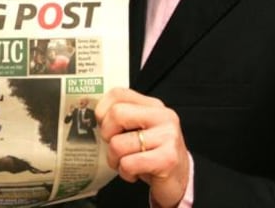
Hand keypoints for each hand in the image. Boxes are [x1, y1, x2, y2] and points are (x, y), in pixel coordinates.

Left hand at [96, 87, 190, 207]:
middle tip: (115, 147)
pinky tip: (135, 173)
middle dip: (107, 135)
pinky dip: (125, 173)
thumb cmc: (152, 154)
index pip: (118, 93)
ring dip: (115, 160)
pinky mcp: (168, 159)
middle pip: (116, 114)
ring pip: (118, 143)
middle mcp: (163, 116)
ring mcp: (168, 136)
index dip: (103, 111)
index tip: (105, 126)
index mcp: (153, 106)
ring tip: (127, 163)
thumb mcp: (139, 129)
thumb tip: (93, 116)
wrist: (181, 180)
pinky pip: (128, 163)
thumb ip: (122, 118)